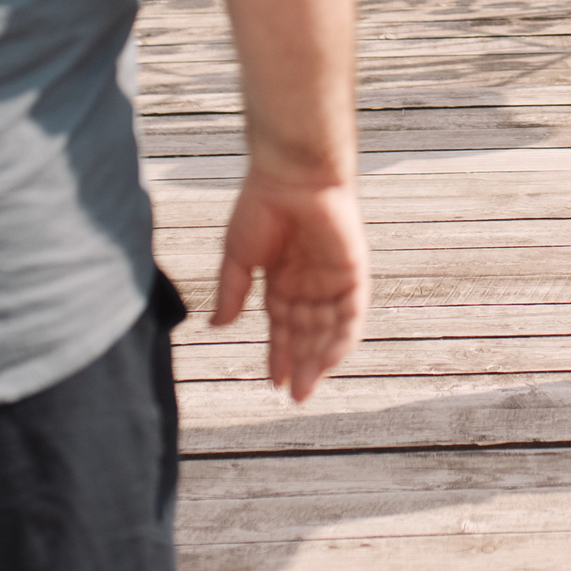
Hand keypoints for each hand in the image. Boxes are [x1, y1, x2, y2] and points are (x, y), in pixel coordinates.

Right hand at [211, 171, 368, 402]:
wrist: (290, 174)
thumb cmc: (260, 205)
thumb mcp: (238, 256)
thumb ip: (232, 292)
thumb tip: (218, 326)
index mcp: (281, 277)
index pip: (282, 325)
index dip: (278, 353)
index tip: (274, 382)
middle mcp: (308, 282)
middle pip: (306, 332)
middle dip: (300, 364)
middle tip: (294, 395)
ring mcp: (331, 278)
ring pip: (328, 329)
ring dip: (319, 358)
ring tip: (306, 386)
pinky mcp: (352, 272)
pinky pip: (351, 313)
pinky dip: (341, 339)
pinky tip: (328, 361)